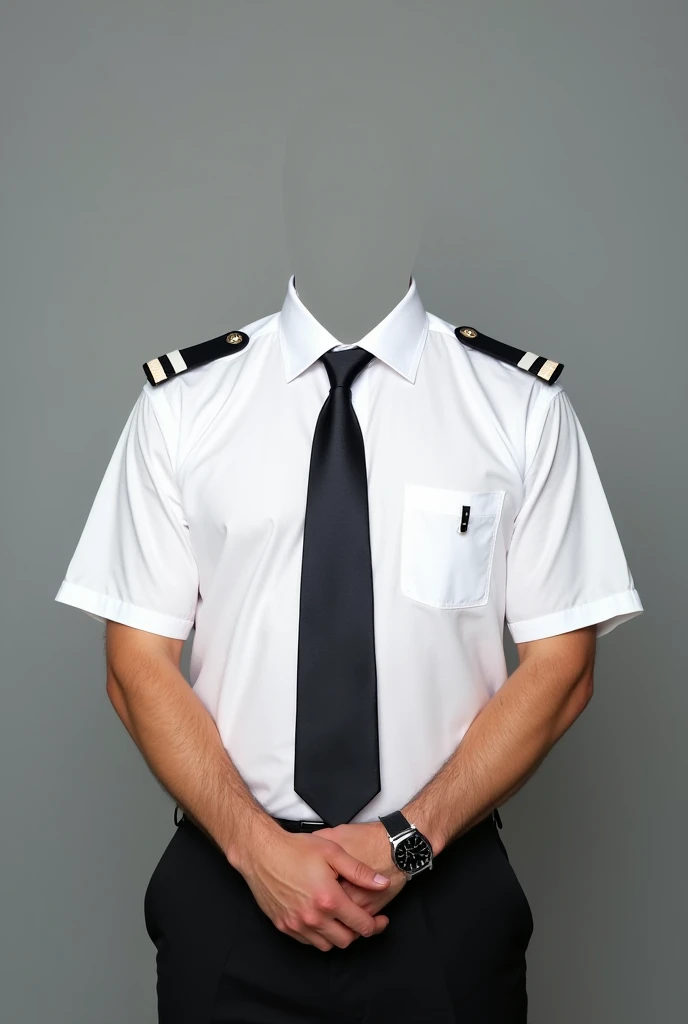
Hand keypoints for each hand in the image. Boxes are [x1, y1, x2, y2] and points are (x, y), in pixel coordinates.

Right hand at [235, 824, 391, 950]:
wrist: (262, 852)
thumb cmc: (296, 849)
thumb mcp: (333, 852)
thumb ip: (360, 871)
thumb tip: (383, 884)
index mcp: (329, 900)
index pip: (361, 925)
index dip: (376, 925)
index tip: (381, 920)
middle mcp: (313, 918)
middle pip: (345, 940)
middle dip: (358, 932)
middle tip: (364, 920)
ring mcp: (296, 924)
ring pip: (326, 945)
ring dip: (338, 936)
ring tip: (342, 919)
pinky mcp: (283, 926)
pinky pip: (307, 942)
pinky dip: (319, 936)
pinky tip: (322, 919)